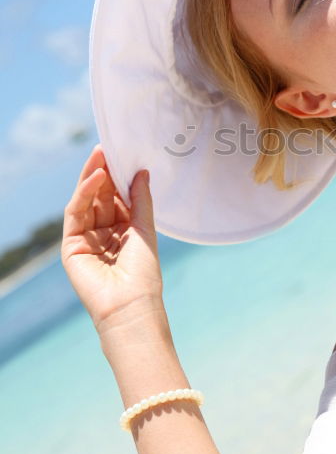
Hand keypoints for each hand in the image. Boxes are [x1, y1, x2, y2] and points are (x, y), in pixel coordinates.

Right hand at [61, 144, 164, 334]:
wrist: (129, 304)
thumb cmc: (143, 273)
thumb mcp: (145, 230)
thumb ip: (141, 200)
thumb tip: (142, 172)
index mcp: (123, 231)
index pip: (117, 198)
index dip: (119, 177)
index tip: (123, 154)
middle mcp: (104, 233)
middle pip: (100, 197)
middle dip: (104, 172)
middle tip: (108, 148)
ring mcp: (86, 239)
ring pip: (86, 201)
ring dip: (93, 177)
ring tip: (101, 156)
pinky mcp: (72, 245)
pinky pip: (76, 212)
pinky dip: (85, 193)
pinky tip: (98, 177)